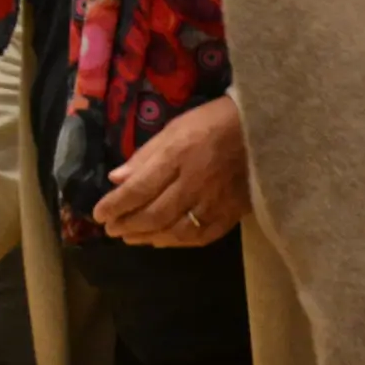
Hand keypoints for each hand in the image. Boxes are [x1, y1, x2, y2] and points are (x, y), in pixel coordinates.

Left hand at [96, 95, 250, 247]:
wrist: (265, 127)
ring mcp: (217, 199)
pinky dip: (179, 242)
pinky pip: (204, 234)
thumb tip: (116, 180)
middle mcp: (196, 181)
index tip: (99, 214)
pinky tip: (164, 240)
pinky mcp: (234, 210)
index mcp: (178, 155)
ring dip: (149, 237)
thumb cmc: (214, 122)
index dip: (115, 205)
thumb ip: (146, 155)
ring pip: (177, 230)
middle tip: (111, 229)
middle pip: (154, 214)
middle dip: (127, 224)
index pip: (138, 189)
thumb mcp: (175, 128)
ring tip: (132, 237)